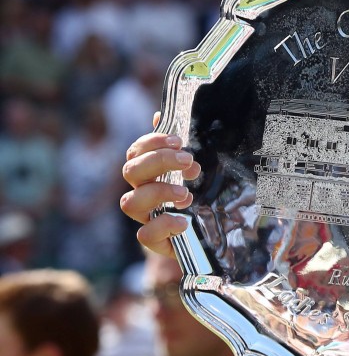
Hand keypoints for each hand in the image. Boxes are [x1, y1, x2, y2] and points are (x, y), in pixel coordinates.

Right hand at [120, 113, 200, 259]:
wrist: (213, 235)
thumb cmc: (203, 196)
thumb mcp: (197, 168)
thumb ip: (179, 146)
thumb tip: (159, 115)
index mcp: (150, 173)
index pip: (136, 152)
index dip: (152, 142)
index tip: (179, 140)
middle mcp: (143, 193)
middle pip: (130, 172)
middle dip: (158, 162)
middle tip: (188, 161)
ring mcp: (146, 217)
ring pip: (129, 203)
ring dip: (158, 192)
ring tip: (186, 194)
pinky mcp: (155, 240)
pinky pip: (144, 235)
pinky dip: (163, 225)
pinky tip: (184, 220)